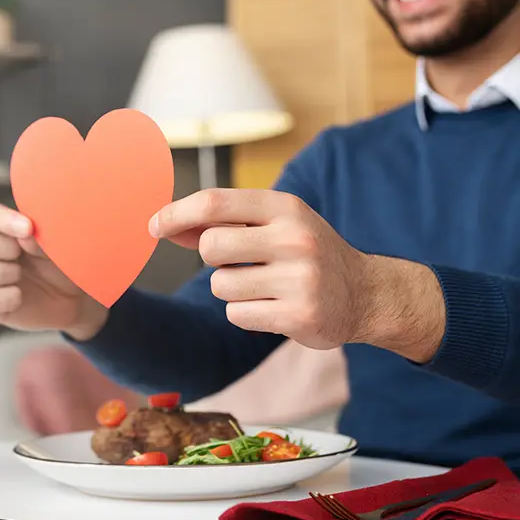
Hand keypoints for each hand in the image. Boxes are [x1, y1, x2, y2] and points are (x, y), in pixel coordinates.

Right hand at [0, 200, 108, 338]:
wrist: (71, 298)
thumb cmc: (60, 262)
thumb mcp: (57, 243)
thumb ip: (40, 233)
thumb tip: (26, 234)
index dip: (0, 218)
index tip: (28, 228)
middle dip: (2, 247)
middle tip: (22, 254)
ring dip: (6, 273)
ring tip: (22, 276)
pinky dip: (8, 298)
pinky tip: (20, 296)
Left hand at [149, 188, 441, 358]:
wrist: (367, 294)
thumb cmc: (305, 253)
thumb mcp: (274, 225)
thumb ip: (221, 222)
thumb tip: (162, 225)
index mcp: (286, 208)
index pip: (214, 203)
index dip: (175, 214)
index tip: (152, 226)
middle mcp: (295, 239)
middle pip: (210, 247)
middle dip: (211, 258)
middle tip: (238, 262)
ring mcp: (300, 279)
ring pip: (220, 286)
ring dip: (231, 289)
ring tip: (265, 285)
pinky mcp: (299, 316)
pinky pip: (237, 314)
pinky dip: (246, 313)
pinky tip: (274, 306)